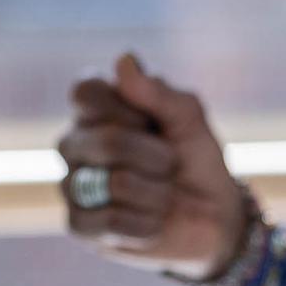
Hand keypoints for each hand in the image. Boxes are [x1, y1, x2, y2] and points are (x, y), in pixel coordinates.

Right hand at [56, 53, 251, 277]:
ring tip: (164, 197)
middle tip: (170, 165)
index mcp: (95, 109)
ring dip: (158, 194)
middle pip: (107, 141)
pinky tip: (152, 223)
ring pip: (115, 184)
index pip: (85, 92)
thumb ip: (159, 92)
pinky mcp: (78, 224)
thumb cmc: (195, 161)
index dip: (128, 110)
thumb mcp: (189, 120)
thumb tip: (124, 60)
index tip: (152, 123)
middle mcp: (75, 142)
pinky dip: (145, 224)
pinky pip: (107, 221)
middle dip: (157, 157)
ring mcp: (71, 184)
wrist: (213, 218)